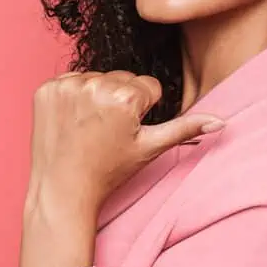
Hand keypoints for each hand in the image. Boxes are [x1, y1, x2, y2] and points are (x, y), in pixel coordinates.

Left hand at [26, 70, 223, 218]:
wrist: (61, 189)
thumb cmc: (109, 171)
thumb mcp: (151, 148)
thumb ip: (186, 128)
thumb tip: (221, 122)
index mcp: (126, 96)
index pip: (149, 87)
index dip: (143, 111)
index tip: (125, 131)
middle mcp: (96, 84)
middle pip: (123, 78)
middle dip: (120, 99)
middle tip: (107, 131)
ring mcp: (67, 85)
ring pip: (98, 78)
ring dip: (96, 96)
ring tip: (89, 127)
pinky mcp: (46, 88)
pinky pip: (71, 80)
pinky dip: (73, 96)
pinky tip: (72, 120)